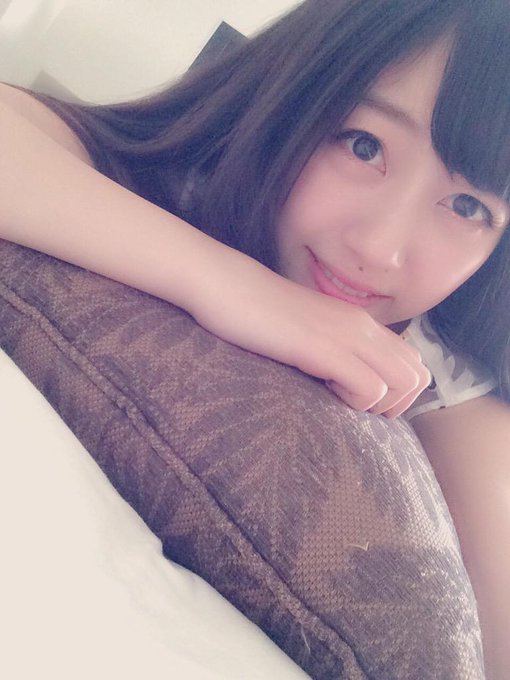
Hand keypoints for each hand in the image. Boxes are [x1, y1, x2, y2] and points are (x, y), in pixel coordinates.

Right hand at [190, 252, 430, 418]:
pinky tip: (324, 390)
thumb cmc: (257, 314)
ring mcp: (346, 335)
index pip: (412, 361)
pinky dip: (354, 401)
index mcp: (359, 323)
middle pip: (417, 374)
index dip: (398, 392)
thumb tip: (338, 376)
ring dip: (377, 404)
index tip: (362, 399)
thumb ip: (330, 346)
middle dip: (396, 404)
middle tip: (356, 407)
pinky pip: (370, 387)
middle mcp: (362, 326)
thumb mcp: (306, 330)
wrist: (228, 287)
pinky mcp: (325, 348)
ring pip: (403, 382)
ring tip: (340, 399)